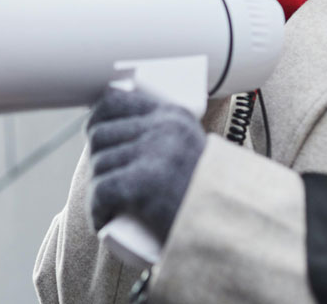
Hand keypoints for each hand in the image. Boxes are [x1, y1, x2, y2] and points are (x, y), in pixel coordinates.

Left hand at [86, 85, 205, 242]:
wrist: (230, 225)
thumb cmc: (207, 194)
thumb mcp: (190, 149)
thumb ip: (168, 135)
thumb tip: (123, 123)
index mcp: (172, 115)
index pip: (114, 101)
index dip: (97, 119)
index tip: (98, 137)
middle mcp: (164, 129)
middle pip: (101, 134)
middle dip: (97, 159)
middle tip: (107, 181)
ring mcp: (155, 154)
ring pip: (100, 165)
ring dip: (97, 189)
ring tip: (110, 205)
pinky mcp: (145, 184)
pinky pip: (102, 190)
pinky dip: (96, 209)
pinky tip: (103, 219)